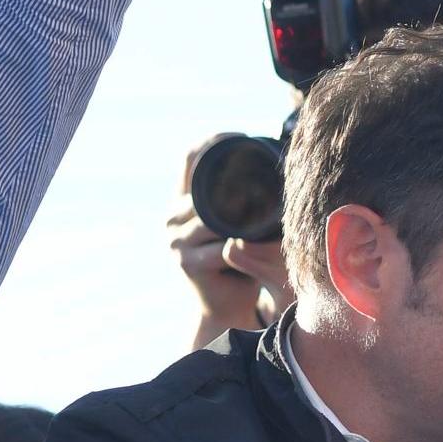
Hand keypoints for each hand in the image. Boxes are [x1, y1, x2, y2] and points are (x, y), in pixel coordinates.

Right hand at [166, 137, 286, 343]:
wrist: (223, 306)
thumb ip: (236, 197)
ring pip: (212, 216)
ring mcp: (176, 243)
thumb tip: (267, 155)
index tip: (241, 135)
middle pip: (203, 186)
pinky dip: (246, 243)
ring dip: (243, 214)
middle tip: (269, 170)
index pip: (188, 158)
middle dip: (236, 180)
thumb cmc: (237, 260)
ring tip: (271, 207)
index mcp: (180, 202)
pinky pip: (222, 247)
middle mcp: (171, 219)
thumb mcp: (232, 222)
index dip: (213, 141)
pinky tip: (263, 238)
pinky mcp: (189, 264)